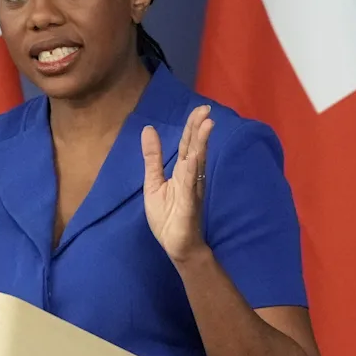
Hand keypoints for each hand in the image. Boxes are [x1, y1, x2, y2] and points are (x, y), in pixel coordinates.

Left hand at [141, 104, 213, 264]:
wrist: (176, 245)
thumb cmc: (168, 216)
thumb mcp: (154, 183)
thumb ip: (153, 158)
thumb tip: (148, 129)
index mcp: (182, 171)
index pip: (188, 144)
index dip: (193, 127)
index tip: (200, 109)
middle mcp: (191, 177)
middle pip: (195, 148)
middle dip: (200, 128)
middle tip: (206, 109)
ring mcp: (191, 189)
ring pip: (197, 162)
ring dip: (201, 143)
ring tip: (207, 124)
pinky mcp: (189, 204)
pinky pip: (190, 185)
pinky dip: (193, 170)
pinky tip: (194, 157)